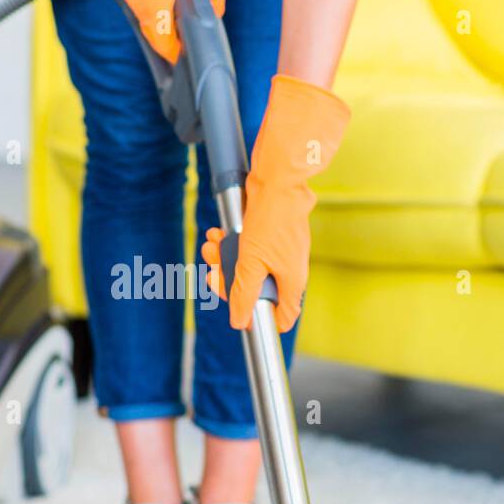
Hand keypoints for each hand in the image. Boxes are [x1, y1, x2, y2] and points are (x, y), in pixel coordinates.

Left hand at [202, 75, 349, 331]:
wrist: (278, 180)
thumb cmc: (271, 221)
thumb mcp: (251, 264)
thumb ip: (244, 295)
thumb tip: (240, 323)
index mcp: (291, 283)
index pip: (282, 316)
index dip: (259, 318)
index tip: (238, 312)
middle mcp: (289, 270)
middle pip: (256, 290)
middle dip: (229, 279)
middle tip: (212, 270)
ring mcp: (281, 252)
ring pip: (248, 266)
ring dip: (224, 258)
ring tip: (211, 245)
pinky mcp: (272, 236)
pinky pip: (248, 247)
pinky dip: (231, 242)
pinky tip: (217, 234)